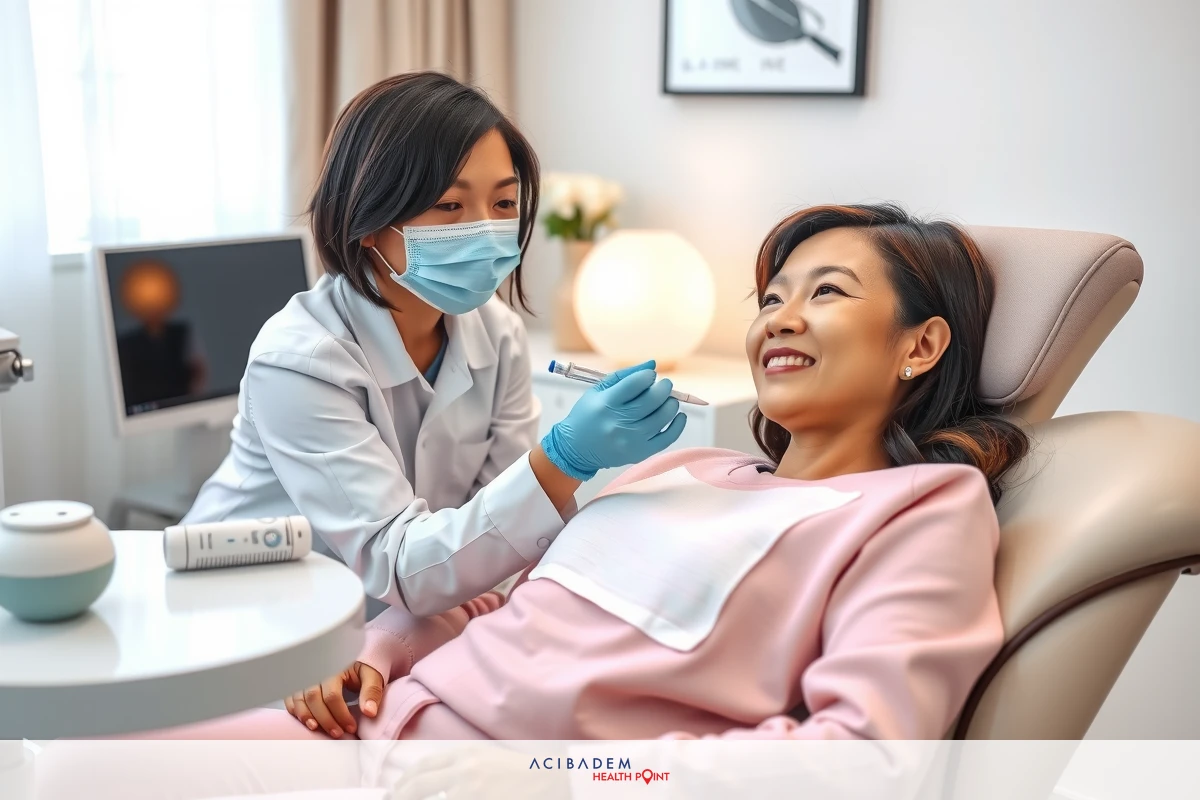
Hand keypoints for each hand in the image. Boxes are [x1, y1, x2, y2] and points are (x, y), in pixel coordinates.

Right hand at [285, 661, 383, 737]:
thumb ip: (372, 691)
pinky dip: (295, 711)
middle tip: (337, 733)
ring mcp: (306, 677)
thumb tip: (369, 712)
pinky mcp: (299, 684)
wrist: (351, 660)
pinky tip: (305, 722)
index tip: (351, 728)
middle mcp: (317, 671)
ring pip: (299, 699)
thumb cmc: (360, 670)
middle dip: (325, 719)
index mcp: (335, 668)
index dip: (341, 714)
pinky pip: (290, 698)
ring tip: (317, 729)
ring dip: (306, 716)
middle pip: (313, 697)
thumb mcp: (372, 675)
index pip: (332, 694)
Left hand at [390, 744, 566, 799]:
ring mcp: (468, 790)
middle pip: (420, 783)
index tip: (399, 786)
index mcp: (467, 753)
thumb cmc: (523, 771)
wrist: (548, 780)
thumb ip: (465, 763)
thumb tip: (441, 776)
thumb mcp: (490, 757)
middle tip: (394, 798)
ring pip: (429, 798)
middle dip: (402, 793)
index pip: (426, 764)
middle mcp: (464, 769)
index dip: (408, 777)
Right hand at [542, 360, 686, 479]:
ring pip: (662, 417)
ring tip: (668, 399)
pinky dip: (678, 425)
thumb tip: (653, 364)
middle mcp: (619, 422)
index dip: (648, 376)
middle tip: (665, 385)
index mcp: (606, 403)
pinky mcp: (639, 453)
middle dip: (664, 388)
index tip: (650, 376)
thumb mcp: (598, 390)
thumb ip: (625, 375)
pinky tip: (678, 415)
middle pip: (652, 400)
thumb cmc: (587, 415)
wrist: (576, 450)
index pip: (636, 384)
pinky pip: (667, 438)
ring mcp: (631, 440)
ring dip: (671, 403)